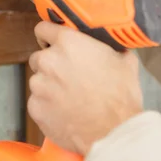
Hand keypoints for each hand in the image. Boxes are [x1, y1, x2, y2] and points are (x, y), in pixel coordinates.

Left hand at [28, 21, 143, 154]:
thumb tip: (110, 43)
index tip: (51, 41)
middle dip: (51, 65)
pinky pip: (37, 102)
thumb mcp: (124, 60)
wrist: (114, 131)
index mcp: (69, 43)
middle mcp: (49, 61)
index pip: (43, 28)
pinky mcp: (35, 108)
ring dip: (49, 86)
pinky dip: (47, 106)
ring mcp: (40, 85)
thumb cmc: (120, 97)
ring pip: (38, 81)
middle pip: (39, 57)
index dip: (49, 35)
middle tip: (69, 76)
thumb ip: (110, 46)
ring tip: (70, 97)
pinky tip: (65, 111)